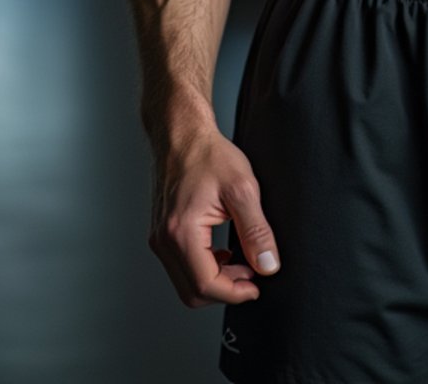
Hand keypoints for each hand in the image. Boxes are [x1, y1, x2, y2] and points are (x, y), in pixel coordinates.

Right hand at [148, 124, 281, 307]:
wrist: (182, 135)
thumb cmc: (210, 155)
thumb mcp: (243, 189)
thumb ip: (256, 231)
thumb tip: (268, 266)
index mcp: (180, 232)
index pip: (206, 284)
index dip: (236, 292)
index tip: (258, 286)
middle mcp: (163, 241)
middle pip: (193, 292)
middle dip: (226, 289)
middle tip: (253, 273)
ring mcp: (159, 239)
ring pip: (187, 283)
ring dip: (217, 280)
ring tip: (243, 260)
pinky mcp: (162, 235)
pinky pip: (182, 267)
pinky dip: (205, 268)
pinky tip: (225, 251)